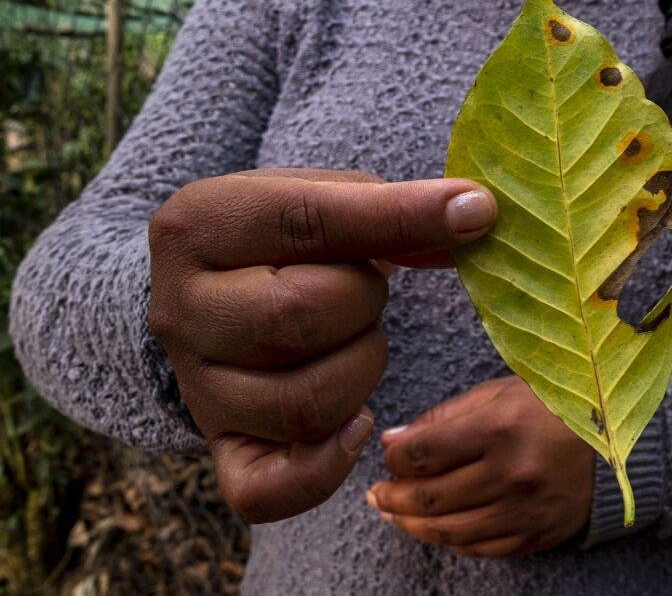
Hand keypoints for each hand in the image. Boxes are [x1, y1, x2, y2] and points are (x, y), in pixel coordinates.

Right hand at [148, 168, 496, 522]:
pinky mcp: (218, 447)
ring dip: (361, 371)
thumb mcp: (327, 199)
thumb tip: (472, 218)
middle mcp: (179, 308)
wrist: (215, 294)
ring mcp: (196, 386)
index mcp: (199, 224)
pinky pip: (268, 491)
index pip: (308, 221)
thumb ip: (393, 209)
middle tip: (362, 292)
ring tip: (353, 340)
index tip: (474, 214)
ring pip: (303, 404)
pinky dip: (328, 466)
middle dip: (363, 304)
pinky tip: (355, 422)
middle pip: (297, 319)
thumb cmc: (286, 240)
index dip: (401, 218)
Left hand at [367, 376, 594, 556]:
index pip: (422, 453)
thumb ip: (445, 416)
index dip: (394, 457)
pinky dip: (450, 541)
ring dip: (412, 525)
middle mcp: (510, 473)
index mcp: (498, 428)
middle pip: (429, 497)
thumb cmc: (555, 407)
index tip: (389, 454)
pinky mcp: (536, 534)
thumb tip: (395, 441)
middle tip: (378, 493)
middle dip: (392, 496)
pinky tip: (437, 529)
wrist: (620, 441)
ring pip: (449, 531)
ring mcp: (524, 509)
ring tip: (396, 514)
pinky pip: (480, 548)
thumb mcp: (501, 392)